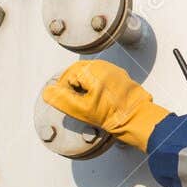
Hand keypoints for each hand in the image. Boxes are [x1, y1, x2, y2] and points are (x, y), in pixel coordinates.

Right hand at [42, 59, 169, 151]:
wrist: (139, 120)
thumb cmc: (114, 116)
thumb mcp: (81, 110)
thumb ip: (62, 99)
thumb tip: (48, 92)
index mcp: (94, 70)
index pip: (68, 75)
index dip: (65, 91)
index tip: (70, 103)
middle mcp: (105, 67)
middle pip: (79, 73)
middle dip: (74, 88)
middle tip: (77, 104)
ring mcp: (114, 71)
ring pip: (90, 75)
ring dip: (85, 88)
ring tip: (89, 104)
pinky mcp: (121, 78)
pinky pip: (102, 79)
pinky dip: (96, 88)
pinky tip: (100, 102)